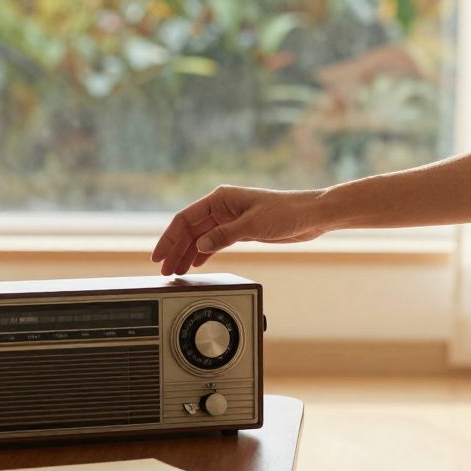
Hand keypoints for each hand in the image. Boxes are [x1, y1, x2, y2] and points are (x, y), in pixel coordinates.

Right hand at [150, 185, 327, 274]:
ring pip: (201, 237)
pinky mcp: (241, 230)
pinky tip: (196, 263)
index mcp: (220, 199)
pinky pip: (215, 242)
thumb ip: (224, 236)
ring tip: (177, 271)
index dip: (169, 238)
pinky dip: (204, 253)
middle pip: (190, 230)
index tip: (159, 255)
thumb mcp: (253, 225)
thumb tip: (200, 246)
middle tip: (165, 270)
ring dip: (188, 253)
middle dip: (176, 250)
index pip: (185, 219)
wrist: (311, 216)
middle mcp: (222, 207)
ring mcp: (231, 219)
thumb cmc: (286, 212)